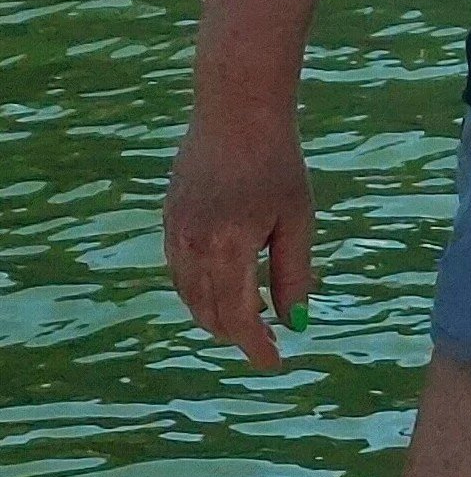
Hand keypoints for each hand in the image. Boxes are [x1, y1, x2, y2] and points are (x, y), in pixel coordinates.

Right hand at [163, 103, 316, 370]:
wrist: (237, 112)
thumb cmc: (277, 163)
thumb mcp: (296, 219)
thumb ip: (293, 273)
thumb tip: (296, 321)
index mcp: (228, 249)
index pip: (238, 318)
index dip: (256, 347)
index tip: (276, 364)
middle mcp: (192, 248)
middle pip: (209, 314)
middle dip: (237, 333)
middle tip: (267, 340)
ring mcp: (175, 234)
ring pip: (189, 297)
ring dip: (216, 315)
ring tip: (249, 318)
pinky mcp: (169, 220)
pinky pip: (179, 272)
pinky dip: (199, 290)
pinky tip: (223, 286)